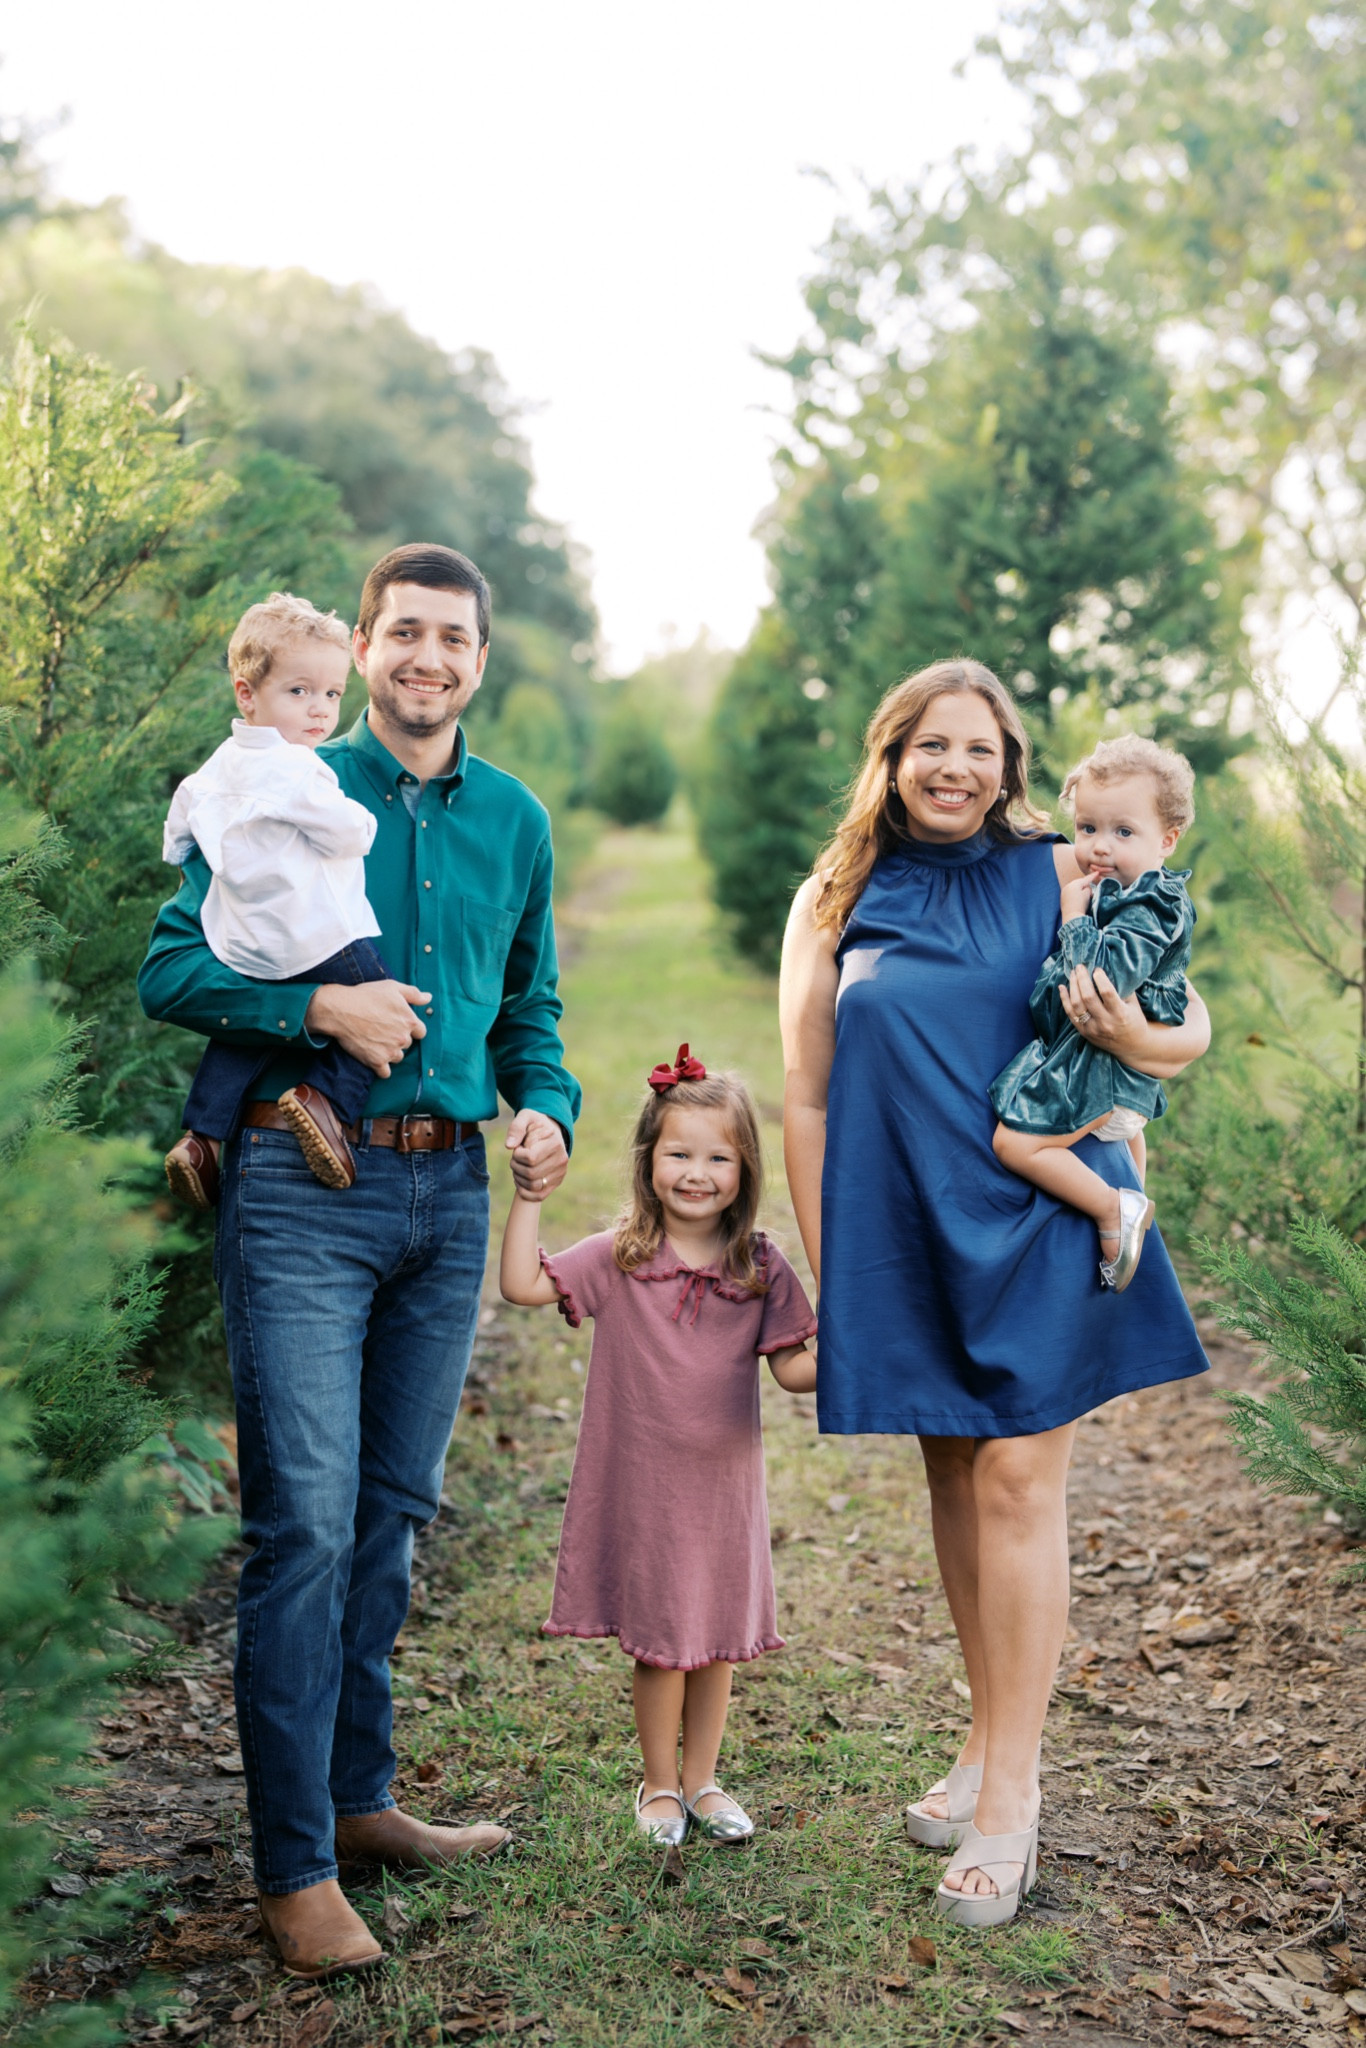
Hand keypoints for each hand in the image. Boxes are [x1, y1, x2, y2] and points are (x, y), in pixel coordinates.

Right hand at [304, 982, 429, 1076]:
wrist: (340, 1009)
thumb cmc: (366, 996)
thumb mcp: (392, 988)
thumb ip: (413, 994)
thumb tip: (428, 998)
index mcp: (410, 1021)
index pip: (421, 1032)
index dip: (411, 1028)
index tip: (398, 1025)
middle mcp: (403, 1038)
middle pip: (407, 1045)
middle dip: (398, 1039)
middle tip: (382, 1030)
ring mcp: (390, 1051)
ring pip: (397, 1058)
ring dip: (390, 1052)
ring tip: (375, 1041)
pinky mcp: (376, 1061)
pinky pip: (385, 1073)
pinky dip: (381, 1067)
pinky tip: (373, 1057)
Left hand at [506, 1109, 568, 1200]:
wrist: (549, 1132)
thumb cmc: (535, 1125)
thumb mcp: (525, 1117)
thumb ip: (516, 1128)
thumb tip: (509, 1146)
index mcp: (555, 1143)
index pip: (531, 1158)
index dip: (518, 1155)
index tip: (518, 1148)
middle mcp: (561, 1159)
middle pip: (531, 1173)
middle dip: (516, 1166)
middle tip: (516, 1158)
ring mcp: (560, 1173)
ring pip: (533, 1186)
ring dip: (519, 1178)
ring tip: (518, 1167)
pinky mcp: (557, 1182)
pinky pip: (539, 1196)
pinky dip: (525, 1192)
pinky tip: (520, 1180)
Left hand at [1058, 965, 1146, 1057]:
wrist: (1132, 1047)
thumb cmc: (1134, 1021)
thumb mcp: (1134, 1005)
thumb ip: (1123, 989)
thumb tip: (1110, 969)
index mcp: (1120, 1014)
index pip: (1107, 993)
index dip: (1100, 979)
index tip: (1097, 969)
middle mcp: (1105, 1022)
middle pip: (1088, 997)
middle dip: (1082, 979)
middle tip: (1080, 966)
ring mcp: (1093, 1029)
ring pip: (1076, 1004)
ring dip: (1072, 986)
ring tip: (1073, 973)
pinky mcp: (1084, 1032)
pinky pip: (1070, 1014)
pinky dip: (1064, 999)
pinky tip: (1062, 987)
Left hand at [1059, 876, 1092, 922]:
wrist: (1072, 916)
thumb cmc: (1081, 904)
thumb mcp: (1088, 894)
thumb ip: (1088, 888)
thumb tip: (1086, 888)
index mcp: (1074, 884)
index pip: (1086, 879)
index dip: (1092, 876)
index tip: (1097, 872)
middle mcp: (1068, 886)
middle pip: (1079, 882)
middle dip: (1085, 884)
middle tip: (1091, 886)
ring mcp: (1064, 892)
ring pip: (1074, 887)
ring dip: (1080, 889)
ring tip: (1085, 894)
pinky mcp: (1062, 898)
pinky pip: (1070, 892)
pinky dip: (1075, 893)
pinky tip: (1078, 898)